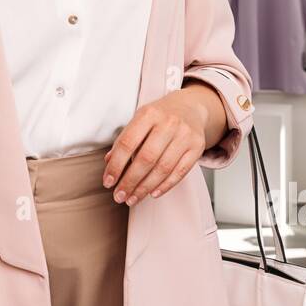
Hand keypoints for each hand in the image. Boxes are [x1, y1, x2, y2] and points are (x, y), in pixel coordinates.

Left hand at [104, 86, 218, 205]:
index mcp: (149, 113)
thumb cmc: (159, 117)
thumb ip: (124, 140)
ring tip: (133, 198)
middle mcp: (168, 123)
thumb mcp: (139, 120)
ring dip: (145, 188)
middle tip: (119, 196)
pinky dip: (165, 186)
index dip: (116, 165)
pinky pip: (180, 172)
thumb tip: (109, 163)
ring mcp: (185, 135)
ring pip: (163, 168)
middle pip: (146, 159)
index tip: (108, 182)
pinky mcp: (197, 147)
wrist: (190, 107)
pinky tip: (152, 193)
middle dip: (130, 181)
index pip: (127, 143)